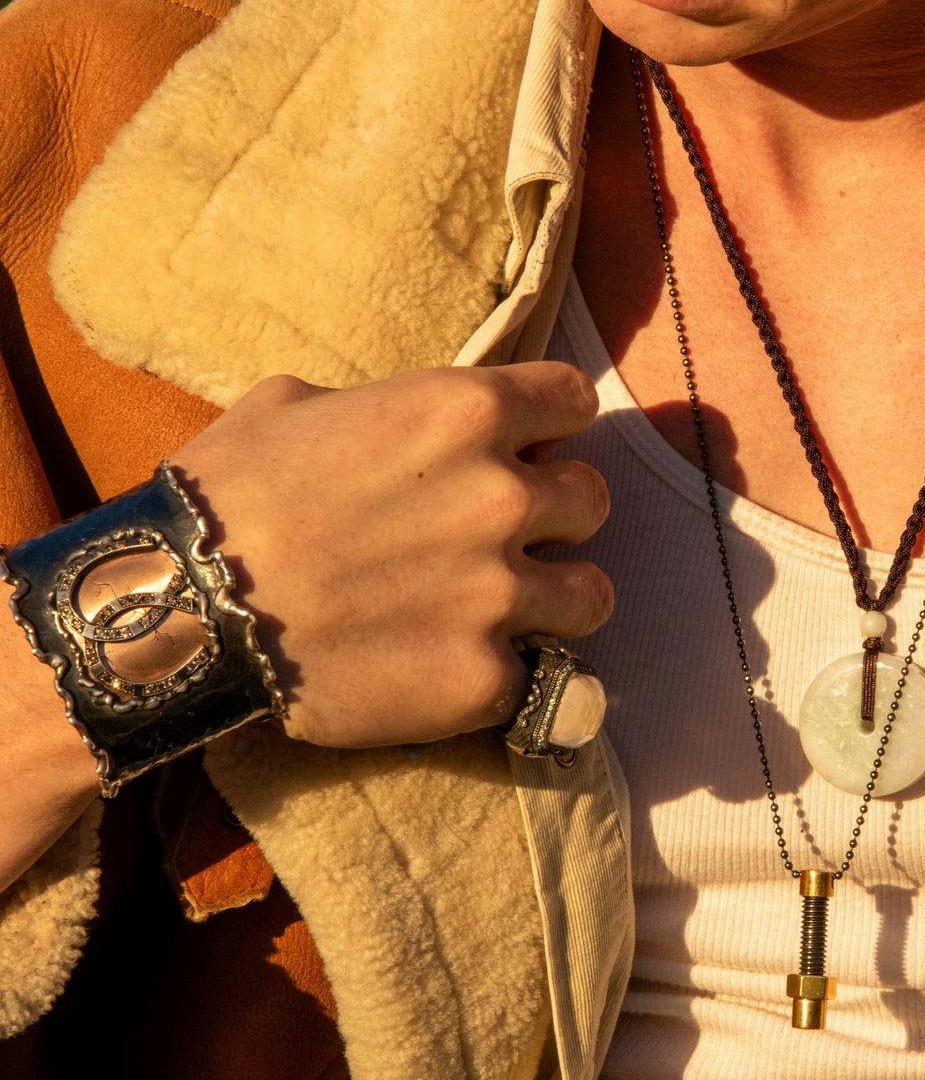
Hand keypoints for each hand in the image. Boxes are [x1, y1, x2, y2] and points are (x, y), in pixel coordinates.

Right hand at [171, 363, 610, 747]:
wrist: (178, 611)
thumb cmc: (222, 496)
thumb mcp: (291, 405)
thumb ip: (380, 406)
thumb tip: (399, 421)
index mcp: (464, 412)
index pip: (571, 400)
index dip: (553, 423)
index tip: (534, 445)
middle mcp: (501, 497)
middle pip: (591, 501)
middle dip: (554, 517)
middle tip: (505, 539)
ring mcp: (500, 595)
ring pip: (591, 595)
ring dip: (555, 600)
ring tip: (505, 613)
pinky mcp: (484, 679)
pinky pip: (541, 679)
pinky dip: (509, 677)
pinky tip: (461, 670)